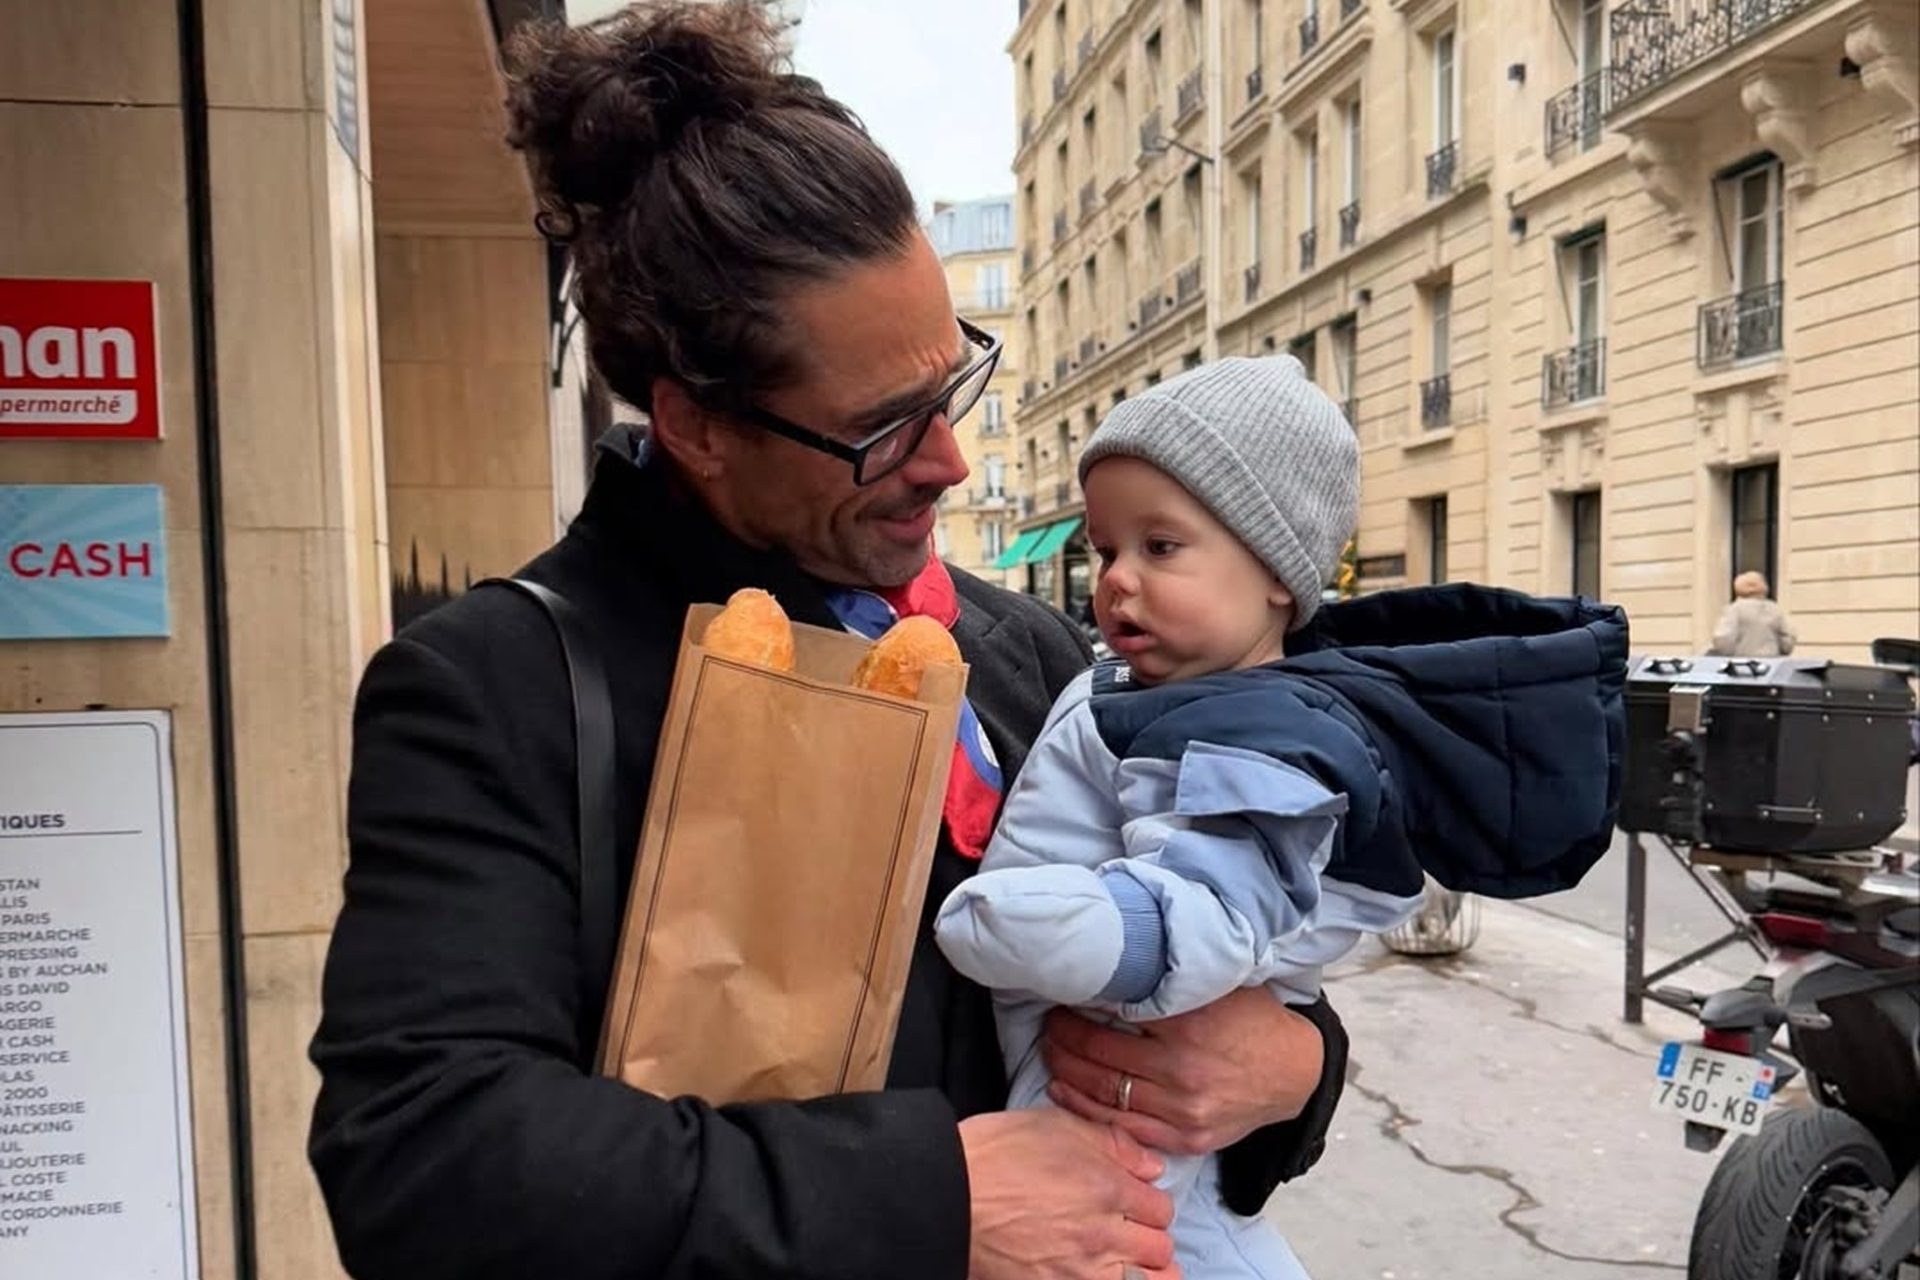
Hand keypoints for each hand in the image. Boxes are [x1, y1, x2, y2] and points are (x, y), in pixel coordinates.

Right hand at [960, 1108, 1180, 1279]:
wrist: (946, 1196)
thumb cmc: (992, 1155)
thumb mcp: (1053, 1125)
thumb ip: (1111, 1142)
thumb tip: (1152, 1165)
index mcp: (1106, 1186)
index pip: (1160, 1206)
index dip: (1147, 1202)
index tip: (1132, 1202)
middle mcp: (1104, 1232)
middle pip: (1160, 1247)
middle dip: (1148, 1236)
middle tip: (1126, 1231)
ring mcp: (1083, 1271)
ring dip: (1146, 1272)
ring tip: (1127, 1263)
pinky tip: (1105, 1275)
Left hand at [1042, 988, 1323, 1156]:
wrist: (1295, 1072)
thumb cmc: (1253, 1020)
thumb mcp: (1217, 986)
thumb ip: (1171, 979)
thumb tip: (1118, 963)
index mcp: (1189, 1025)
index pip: (1112, 1016)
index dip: (1079, 1008)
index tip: (1061, 998)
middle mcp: (1183, 1070)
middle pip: (1100, 1056)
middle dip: (1063, 1039)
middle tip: (1048, 1025)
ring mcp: (1184, 1109)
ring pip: (1105, 1093)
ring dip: (1067, 1072)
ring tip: (1050, 1053)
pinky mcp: (1187, 1137)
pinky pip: (1124, 1127)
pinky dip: (1087, 1110)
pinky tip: (1065, 1091)